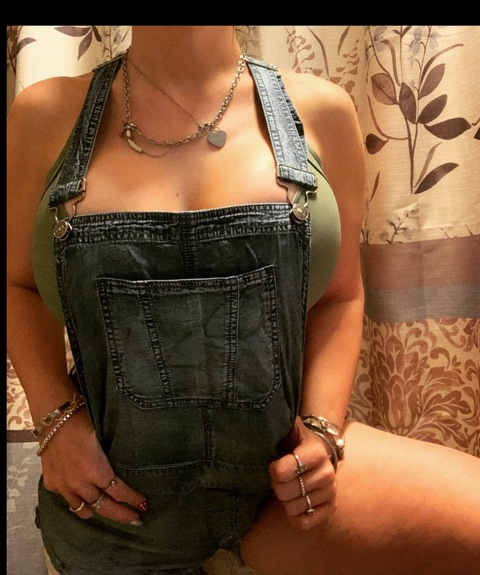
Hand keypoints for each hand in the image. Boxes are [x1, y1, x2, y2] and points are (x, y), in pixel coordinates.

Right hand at [39, 409, 146, 524]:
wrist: (54, 417)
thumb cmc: (83, 421)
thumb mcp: (103, 438)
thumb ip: (109, 459)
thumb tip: (122, 470)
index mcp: (96, 470)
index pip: (119, 492)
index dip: (132, 500)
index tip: (143, 504)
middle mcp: (80, 483)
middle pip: (104, 507)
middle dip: (122, 514)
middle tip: (136, 520)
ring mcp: (64, 486)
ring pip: (83, 509)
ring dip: (98, 511)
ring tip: (108, 513)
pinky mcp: (51, 484)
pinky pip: (67, 500)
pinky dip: (77, 502)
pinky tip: (83, 500)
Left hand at [269, 416, 336, 529]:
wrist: (319, 450)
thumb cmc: (296, 440)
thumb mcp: (289, 428)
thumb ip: (278, 424)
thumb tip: (261, 422)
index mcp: (315, 451)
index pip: (282, 472)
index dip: (273, 470)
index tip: (274, 464)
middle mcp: (327, 472)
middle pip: (285, 492)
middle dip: (277, 486)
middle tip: (280, 479)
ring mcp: (331, 491)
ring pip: (293, 508)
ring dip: (285, 501)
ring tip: (290, 488)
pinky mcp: (331, 506)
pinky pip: (306, 523)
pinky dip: (295, 517)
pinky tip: (294, 504)